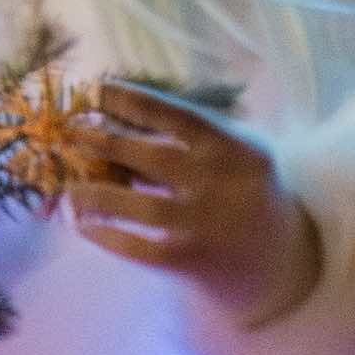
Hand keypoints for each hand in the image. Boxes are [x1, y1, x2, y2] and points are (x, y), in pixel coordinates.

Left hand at [70, 85, 322, 330]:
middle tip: (71, 135)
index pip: (179, 117)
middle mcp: (222, 185)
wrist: (284, 263)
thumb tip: (124, 120)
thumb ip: (198, 138)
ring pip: (137, 206)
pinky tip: (85, 226)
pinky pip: (137, 247)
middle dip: (105, 143)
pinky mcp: (191, 261)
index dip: (134, 101)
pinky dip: (107, 235)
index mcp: (236, 150)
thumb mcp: (240, 157)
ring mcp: (206, 225)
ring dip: (95, 194)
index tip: (97, 90)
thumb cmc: (251, 197)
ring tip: (70, 188)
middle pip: (152, 157)